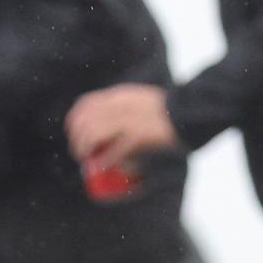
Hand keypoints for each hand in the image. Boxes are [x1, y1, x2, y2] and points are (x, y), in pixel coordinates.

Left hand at [65, 83, 179, 165]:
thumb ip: (123, 107)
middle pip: (84, 122)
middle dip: (77, 140)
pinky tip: (101, 166)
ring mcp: (128, 120)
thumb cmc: (167, 111)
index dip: (74, 121)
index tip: (73, 134)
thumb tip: (105, 123)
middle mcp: (119, 106)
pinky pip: (112, 151)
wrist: (189, 112)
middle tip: (80, 153)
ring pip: (92, 135)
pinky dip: (103, 161)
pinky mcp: (137, 136)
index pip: (85, 104)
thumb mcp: (140, 100)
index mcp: (120, 95)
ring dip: (85, 150)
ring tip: (87, 160)